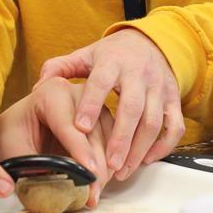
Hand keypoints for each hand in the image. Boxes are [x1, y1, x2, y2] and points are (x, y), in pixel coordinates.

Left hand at [0, 76, 113, 208]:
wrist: (18, 128)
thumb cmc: (13, 135)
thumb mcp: (12, 149)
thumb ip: (31, 167)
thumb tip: (54, 188)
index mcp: (51, 92)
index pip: (69, 125)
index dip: (80, 151)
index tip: (89, 172)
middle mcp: (78, 93)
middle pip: (94, 132)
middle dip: (95, 167)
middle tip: (92, 195)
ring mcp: (95, 105)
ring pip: (110, 138)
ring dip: (106, 169)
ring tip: (95, 194)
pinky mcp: (105, 119)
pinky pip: (116, 142)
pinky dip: (111, 164)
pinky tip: (101, 184)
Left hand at [38, 28, 184, 180]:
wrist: (150, 42)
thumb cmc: (112, 55)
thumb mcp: (85, 55)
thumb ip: (60, 68)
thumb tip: (38, 87)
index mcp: (112, 62)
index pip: (101, 82)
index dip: (92, 104)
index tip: (80, 128)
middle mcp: (138, 74)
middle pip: (132, 108)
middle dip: (120, 138)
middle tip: (107, 165)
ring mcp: (159, 87)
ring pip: (153, 121)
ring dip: (139, 149)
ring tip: (121, 171)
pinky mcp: (173, 99)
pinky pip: (174, 126)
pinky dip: (163, 146)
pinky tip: (145, 161)